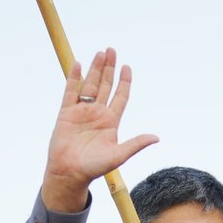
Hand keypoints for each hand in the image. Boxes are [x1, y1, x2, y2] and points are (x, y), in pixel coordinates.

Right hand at [41, 48, 158, 212]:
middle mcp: (97, 113)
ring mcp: (81, 111)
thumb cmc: (94, 167)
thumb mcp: (118, 155)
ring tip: (100, 53)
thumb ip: (135, 144)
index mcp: (111, 122)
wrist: (69, 173)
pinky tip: (79, 64)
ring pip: (89, 85)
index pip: (120, 96)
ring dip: (95, 69)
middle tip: (112, 50)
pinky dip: (74, 78)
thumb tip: (156, 138)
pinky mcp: (66, 113)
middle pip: (105, 85)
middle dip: (109, 68)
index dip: (124, 82)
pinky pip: (70, 91)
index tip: (127, 67)